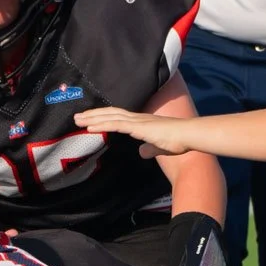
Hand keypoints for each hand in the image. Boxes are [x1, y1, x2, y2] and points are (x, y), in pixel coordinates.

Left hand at [75, 107, 191, 155]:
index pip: (118, 116)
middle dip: (93, 115)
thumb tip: (142, 152)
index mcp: (141, 122)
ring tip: (77, 120)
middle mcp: (137, 118)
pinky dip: (101, 125)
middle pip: (110, 113)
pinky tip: (90, 127)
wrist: (188, 135)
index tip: (91, 119)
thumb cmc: (178, 140)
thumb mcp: (160, 147)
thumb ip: (150, 148)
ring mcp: (137, 121)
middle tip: (77, 117)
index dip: (104, 117)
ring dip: (92, 118)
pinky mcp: (138, 127)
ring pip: (110, 117)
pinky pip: (116, 125)